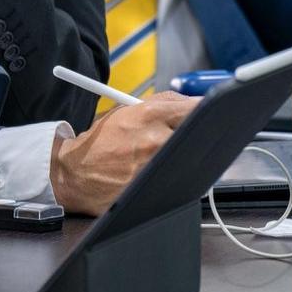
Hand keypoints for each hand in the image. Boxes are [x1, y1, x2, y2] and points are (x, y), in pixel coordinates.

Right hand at [48, 92, 197, 216]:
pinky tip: (167, 172)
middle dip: (201, 132)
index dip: (210, 109)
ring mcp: (157, 167)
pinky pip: (180, 177)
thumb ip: (162, 103)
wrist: (76, 174)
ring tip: (173, 154)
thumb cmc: (102, 141)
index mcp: (149, 115)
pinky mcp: (156, 189)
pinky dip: (180, 173)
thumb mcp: (127, 111)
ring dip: (190, 154)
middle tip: (199, 133)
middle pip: (200, 132)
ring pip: (191, 157)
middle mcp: (156, 141)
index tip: (216, 110)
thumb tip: (194, 102)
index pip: (196, 107)